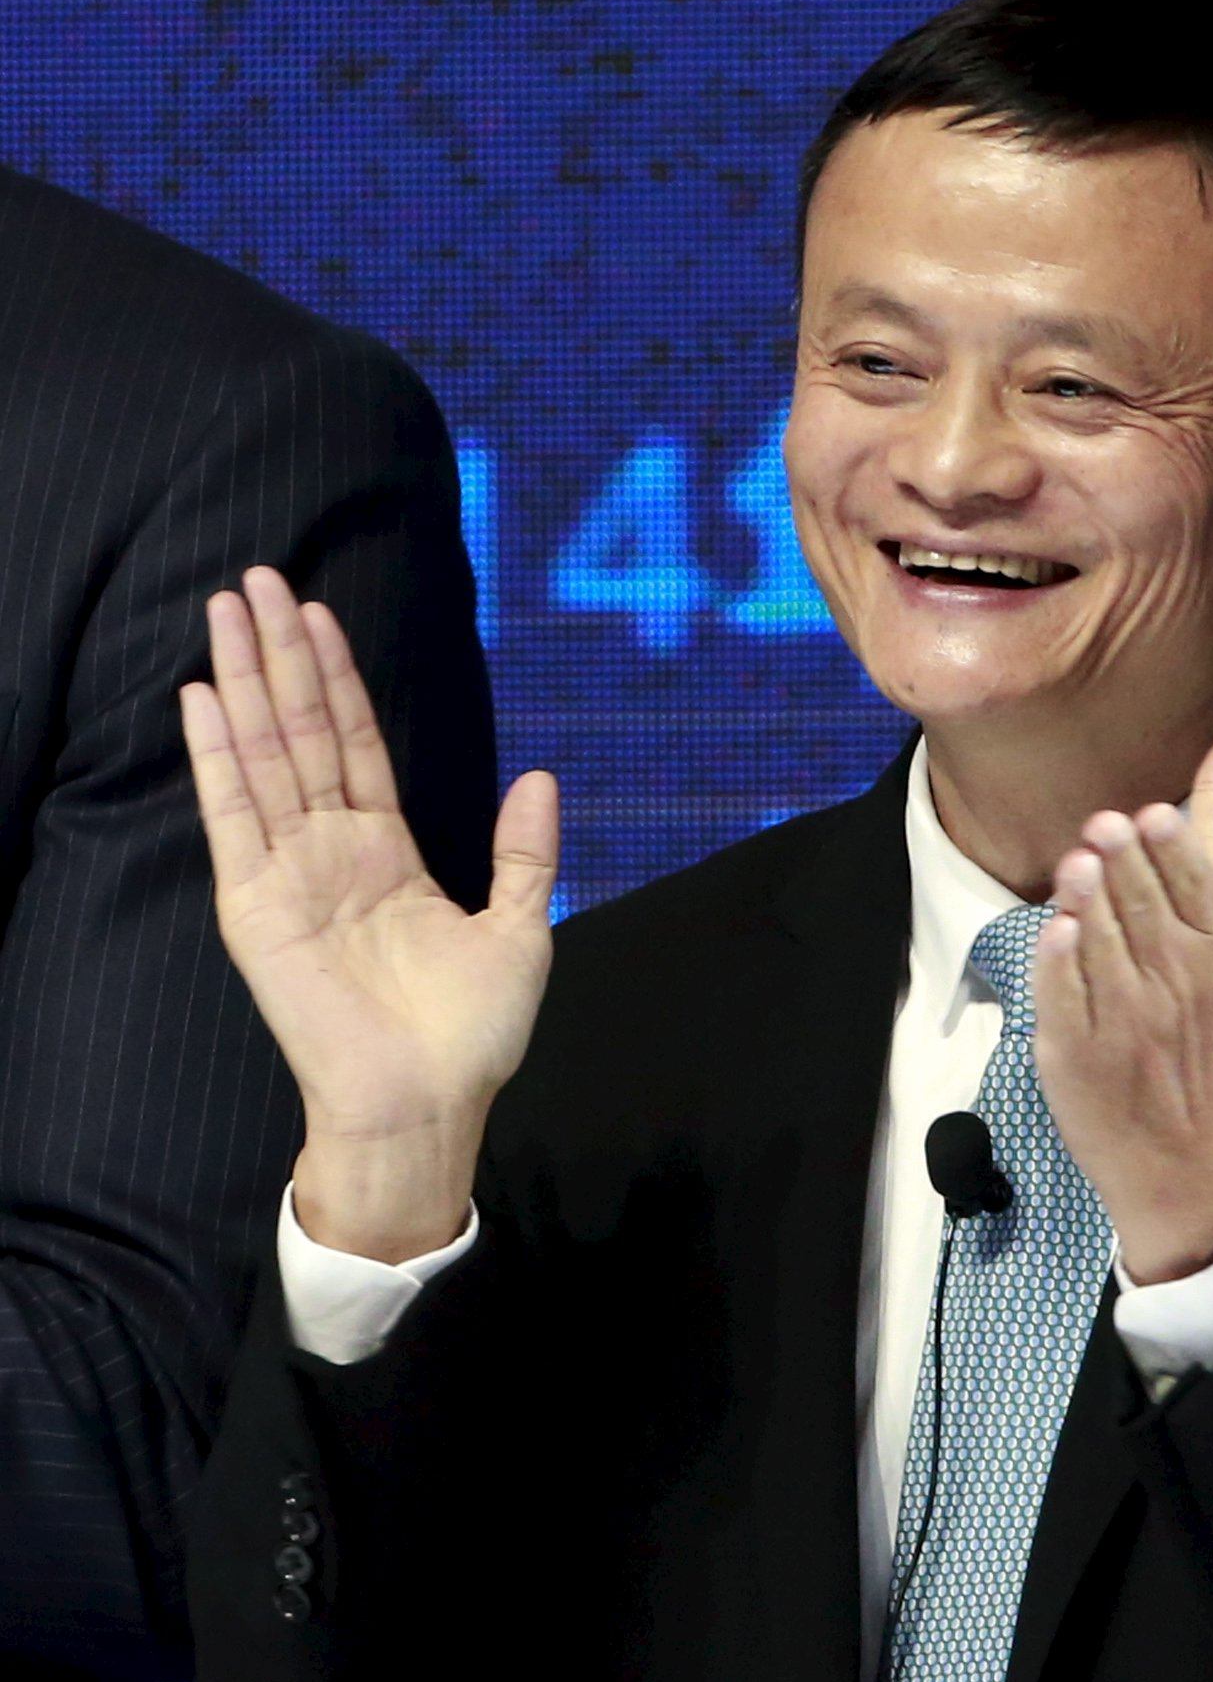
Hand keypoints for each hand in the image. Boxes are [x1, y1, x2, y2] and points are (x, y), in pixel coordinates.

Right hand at [181, 565, 556, 1259]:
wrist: (430, 1102)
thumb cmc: (472, 1035)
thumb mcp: (520, 927)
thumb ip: (525, 852)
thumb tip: (542, 778)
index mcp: (386, 853)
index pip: (353, 744)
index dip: (335, 677)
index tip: (318, 611)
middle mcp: (330, 852)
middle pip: (298, 731)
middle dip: (279, 655)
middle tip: (256, 578)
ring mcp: (288, 874)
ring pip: (262, 757)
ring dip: (241, 683)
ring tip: (224, 611)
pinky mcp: (256, 907)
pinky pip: (233, 819)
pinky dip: (217, 759)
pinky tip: (202, 700)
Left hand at [1033, 727, 1212, 1283]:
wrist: (1187, 1145)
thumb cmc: (1199, 1013)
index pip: (1196, 887)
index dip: (1172, 853)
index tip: (1154, 817)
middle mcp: (1177, 978)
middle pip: (1145, 910)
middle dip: (1124, 868)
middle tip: (1103, 830)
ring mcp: (1128, 1018)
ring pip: (1104, 947)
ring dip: (1089, 905)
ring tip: (1078, 869)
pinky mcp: (1079, 1051)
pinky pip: (1068, 999)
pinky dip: (1062, 968)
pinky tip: (1057, 936)